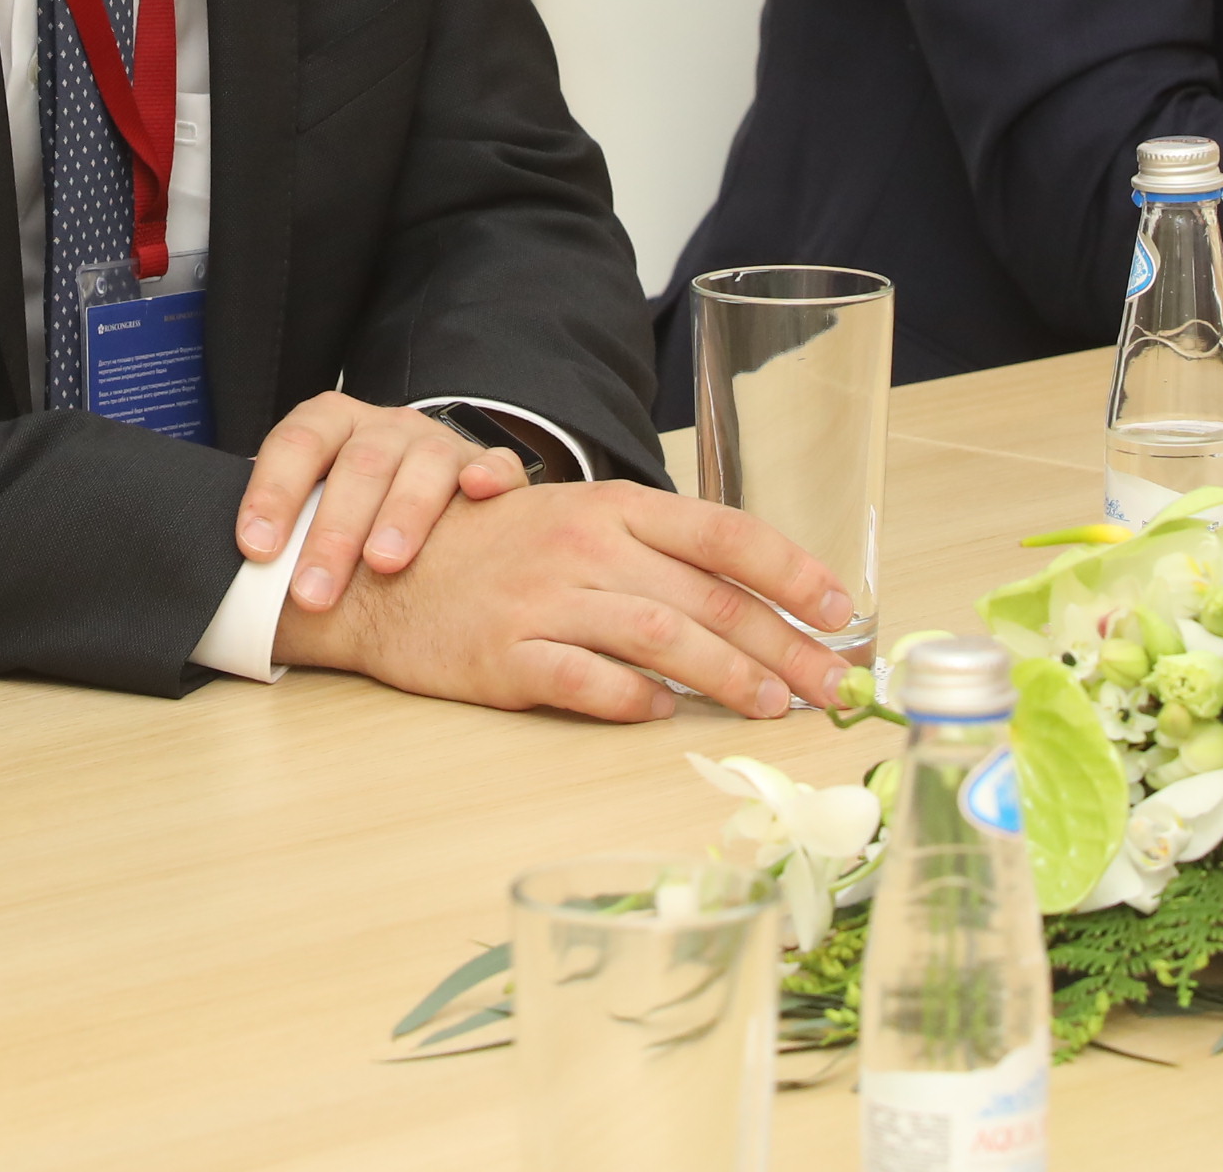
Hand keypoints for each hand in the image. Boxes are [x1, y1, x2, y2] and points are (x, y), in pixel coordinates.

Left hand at [239, 392, 526, 609]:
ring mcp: (437, 443)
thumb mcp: (314, 497)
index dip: (272, 493)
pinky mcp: (484, 465)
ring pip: (423, 464)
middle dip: (332, 532)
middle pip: (358, 465)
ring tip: (383, 564)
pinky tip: (478, 493)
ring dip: (402, 513)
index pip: (295, 444)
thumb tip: (225, 578)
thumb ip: (281, 521)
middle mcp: (385, 426)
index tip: (256, 549)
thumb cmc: (351, 502)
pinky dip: (490, 475)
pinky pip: (496, 463)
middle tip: (313, 591)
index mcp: (331, 423)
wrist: (421, 477)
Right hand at [268, 481, 853, 720]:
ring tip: (772, 708)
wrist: (380, 572)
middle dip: (786, 646)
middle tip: (834, 687)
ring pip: (664, 640)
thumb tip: (747, 598)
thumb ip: (652, 555)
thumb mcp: (576, 525)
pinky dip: (636, 702)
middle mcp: (586, 546)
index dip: (792, 571)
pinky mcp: (508, 656)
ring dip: (729, 678)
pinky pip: (588, 683)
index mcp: (612, 506)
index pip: (724, 533)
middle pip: (710, 598)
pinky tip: (667, 717)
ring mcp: (545, 600)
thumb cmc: (493, 550)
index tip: (842, 610)